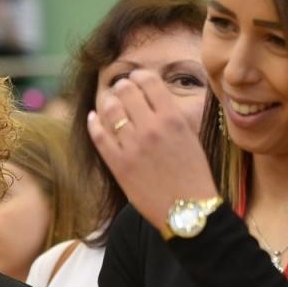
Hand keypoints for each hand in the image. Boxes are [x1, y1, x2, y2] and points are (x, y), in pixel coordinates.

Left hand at [86, 69, 218, 234]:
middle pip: (126, 92)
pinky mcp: (118, 164)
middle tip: (121, 89)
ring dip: (108, 102)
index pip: (149, 82)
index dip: (140, 76)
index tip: (136, 78)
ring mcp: (132, 146)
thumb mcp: (191, 137)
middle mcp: (151, 127)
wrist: (187, 210)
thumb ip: (172, 117)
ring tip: (109, 102)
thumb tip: (156, 100)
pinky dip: (93, 123)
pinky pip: (98, 136)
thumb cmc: (194, 176)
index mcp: (173, 118)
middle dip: (122, 87)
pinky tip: (93, 118)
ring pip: (110, 110)